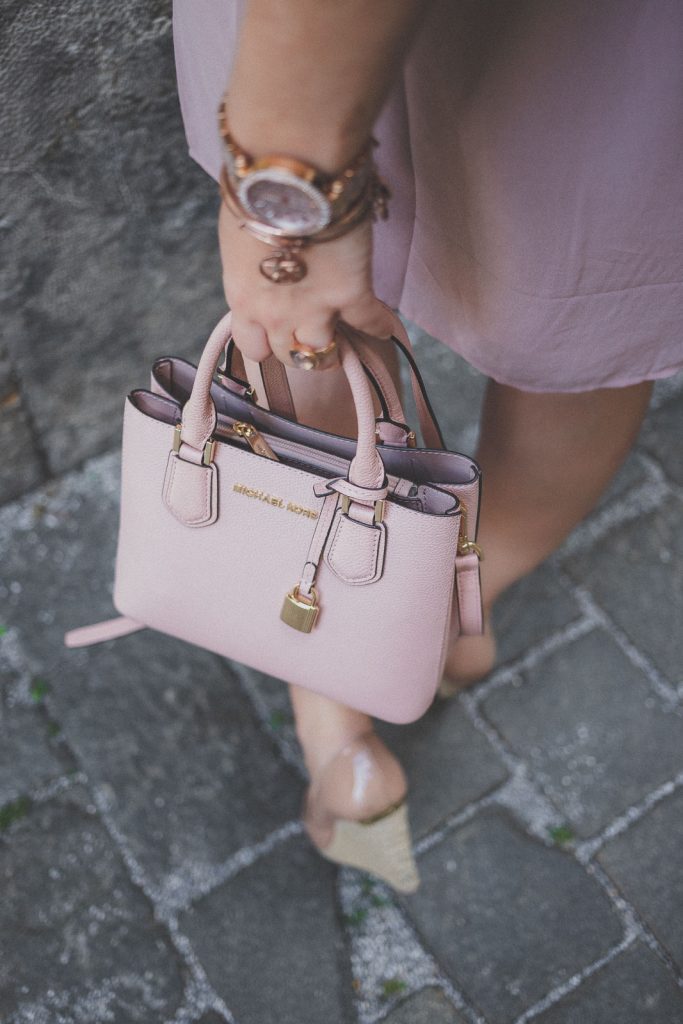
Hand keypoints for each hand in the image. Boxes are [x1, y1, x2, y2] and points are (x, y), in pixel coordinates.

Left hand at [217, 200, 395, 365]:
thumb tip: (261, 258)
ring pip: (323, 353)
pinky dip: (379, 326)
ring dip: (332, 350)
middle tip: (308, 341)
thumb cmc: (254, 192)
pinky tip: (384, 328)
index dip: (265, 343)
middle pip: (288, 356)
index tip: (274, 335)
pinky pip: (369, 322)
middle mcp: (276, 315)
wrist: (287, 176)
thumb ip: (251, 261)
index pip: (252, 347)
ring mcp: (315, 309)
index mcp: (244, 298)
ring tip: (342, 344)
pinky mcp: (351, 293)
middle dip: (297, 350)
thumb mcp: (239, 237)